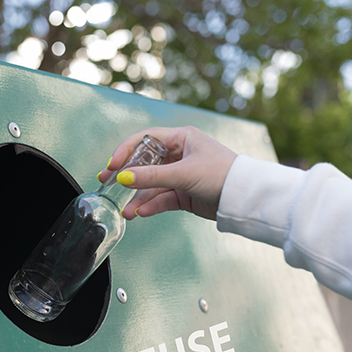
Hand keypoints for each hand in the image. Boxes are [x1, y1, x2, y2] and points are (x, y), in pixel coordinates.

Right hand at [98, 126, 237, 220]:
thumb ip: (152, 177)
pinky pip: (161, 198)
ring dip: (138, 197)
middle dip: (126, 176)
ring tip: (126, 210)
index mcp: (180, 138)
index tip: (112, 166)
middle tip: (106, 183)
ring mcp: (180, 175)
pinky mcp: (184, 194)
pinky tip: (141, 212)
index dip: (125, 151)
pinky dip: (151, 205)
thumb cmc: (222, 174)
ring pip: (152, 185)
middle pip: (144, 164)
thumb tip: (123, 178)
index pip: (144, 140)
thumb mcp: (183, 173)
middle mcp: (179, 155)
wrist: (244, 198)